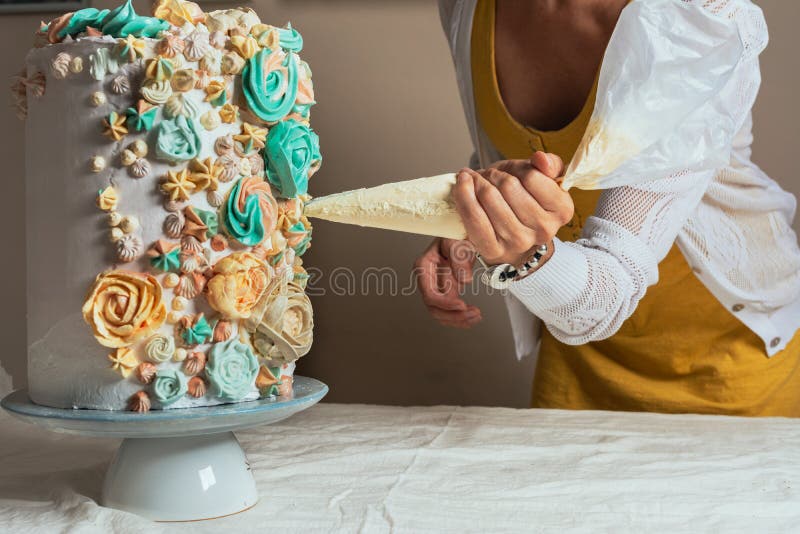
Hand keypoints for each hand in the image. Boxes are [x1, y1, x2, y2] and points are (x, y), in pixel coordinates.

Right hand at [415, 238, 481, 328]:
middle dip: (453, 315)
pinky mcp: (446, 291)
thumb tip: (464, 279)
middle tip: (472, 314)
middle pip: (433, 307)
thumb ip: (459, 258)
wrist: (463, 232)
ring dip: (458, 319)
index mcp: (424, 266)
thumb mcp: (457, 240)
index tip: (461, 305)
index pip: (429, 294)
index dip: (444, 303)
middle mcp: (427, 279)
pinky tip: (472, 317)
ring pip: (440, 313)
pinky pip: (449, 311)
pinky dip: (460, 317)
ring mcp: (436, 286)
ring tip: (476, 316)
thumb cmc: (456, 233)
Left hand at [452, 152, 572, 266]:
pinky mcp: (493, 250)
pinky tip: (462, 185)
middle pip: (508, 186)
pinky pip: (474, 218)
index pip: (531, 176)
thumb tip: (541, 159)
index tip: (510, 170)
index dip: (516, 167)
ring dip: (476, 182)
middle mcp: (544, 230)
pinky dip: (463, 197)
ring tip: (475, 180)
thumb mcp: (541, 176)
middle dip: (494, 174)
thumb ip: (548, 164)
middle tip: (489, 176)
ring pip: (489, 198)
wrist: (510, 232)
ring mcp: (518, 242)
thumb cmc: (524, 199)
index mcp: (562, 210)